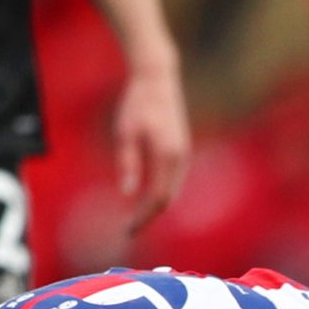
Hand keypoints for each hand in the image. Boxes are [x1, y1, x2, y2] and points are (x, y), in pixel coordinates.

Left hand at [111, 65, 189, 232]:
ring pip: (173, 191)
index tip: (129, 229)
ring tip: (137, 216)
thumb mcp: (125, 133)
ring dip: (156, 205)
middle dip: (150, 216)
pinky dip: (161, 192)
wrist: (158, 79)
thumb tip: (129, 195)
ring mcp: (184, 155)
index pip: (158, 199)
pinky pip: (174, 180)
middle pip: (168, 199)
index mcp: (168, 157)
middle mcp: (181, 160)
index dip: (144, 218)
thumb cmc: (137, 103)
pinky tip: (147, 194)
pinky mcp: (181, 150)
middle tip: (130, 228)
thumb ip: (128, 164)